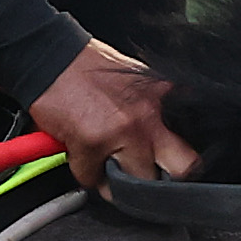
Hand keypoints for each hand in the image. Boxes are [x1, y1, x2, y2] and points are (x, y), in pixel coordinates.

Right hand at [28, 39, 199, 197]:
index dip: (186, 156)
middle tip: (152, 178)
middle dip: (169, 179)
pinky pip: (92, 178)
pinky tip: (82, 156)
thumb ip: (153, 101)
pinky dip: (86, 173)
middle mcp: (146, 117)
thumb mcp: (135, 78)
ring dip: (122, 184)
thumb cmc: (84, 66)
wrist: (48, 57)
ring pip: (136, 183)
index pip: (191, 136)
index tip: (176, 164)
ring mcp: (120, 133)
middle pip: (181, 168)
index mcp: (160, 97)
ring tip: (110, 172)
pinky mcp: (91, 145)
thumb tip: (163, 127)